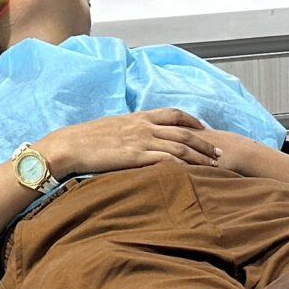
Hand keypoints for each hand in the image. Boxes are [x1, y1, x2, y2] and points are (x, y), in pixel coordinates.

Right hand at [42, 109, 220, 177]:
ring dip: (199, 156)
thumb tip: (135, 137)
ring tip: (213, 166)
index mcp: (138, 117)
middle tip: (219, 151)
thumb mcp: (112, 127)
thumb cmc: (85, 139)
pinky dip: (182, 167)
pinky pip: (165, 161)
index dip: (191, 121)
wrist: (69, 144)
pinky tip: (192, 174)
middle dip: (204, 142)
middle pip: (183, 132)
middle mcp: (143, 126)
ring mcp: (140, 141)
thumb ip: (128, 130)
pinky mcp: (135, 157)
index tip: (204, 128)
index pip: (172, 114)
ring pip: (179, 147)